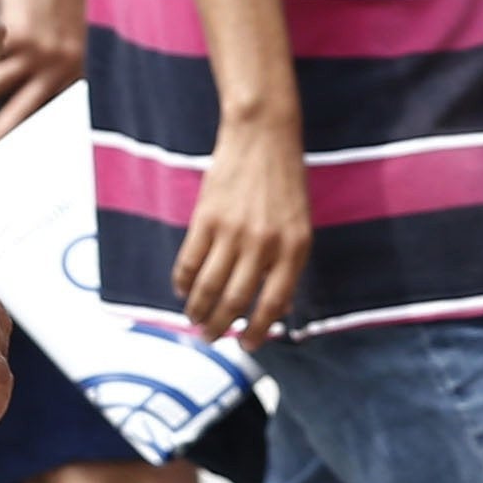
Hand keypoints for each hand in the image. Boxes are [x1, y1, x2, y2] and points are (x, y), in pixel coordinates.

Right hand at [0, 0, 89, 148]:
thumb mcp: (61, 38)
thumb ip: (43, 66)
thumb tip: (7, 92)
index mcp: (71, 74)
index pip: (46, 118)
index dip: (26, 143)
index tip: (8, 165)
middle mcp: (59, 69)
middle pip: (19, 116)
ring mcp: (37, 53)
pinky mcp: (14, 34)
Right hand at [171, 111, 310, 346]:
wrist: (263, 136)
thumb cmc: (285, 184)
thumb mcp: (300, 225)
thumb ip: (288, 265)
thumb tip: (279, 308)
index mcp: (294, 250)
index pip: (273, 305)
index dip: (258, 331)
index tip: (246, 346)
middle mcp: (264, 245)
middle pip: (235, 301)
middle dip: (221, 327)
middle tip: (211, 338)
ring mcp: (234, 232)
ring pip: (208, 287)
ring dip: (198, 311)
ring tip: (194, 321)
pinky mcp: (207, 218)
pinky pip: (189, 262)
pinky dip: (183, 282)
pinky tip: (183, 291)